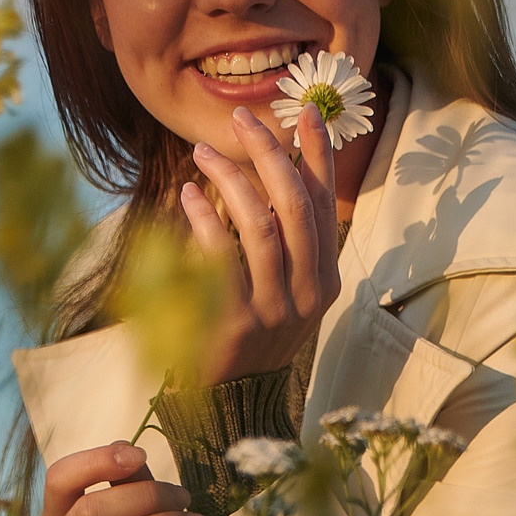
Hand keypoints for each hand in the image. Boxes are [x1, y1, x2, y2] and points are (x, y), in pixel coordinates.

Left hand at [179, 103, 340, 386]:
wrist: (233, 403)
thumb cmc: (253, 335)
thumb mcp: (287, 292)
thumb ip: (289, 244)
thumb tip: (278, 172)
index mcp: (327, 280)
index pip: (325, 204)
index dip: (318, 156)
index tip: (306, 113)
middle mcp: (309, 293)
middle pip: (295, 205)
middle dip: (270, 153)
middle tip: (242, 120)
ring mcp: (275, 309)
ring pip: (261, 225)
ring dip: (231, 178)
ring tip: (202, 152)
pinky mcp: (238, 322)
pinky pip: (222, 256)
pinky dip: (205, 218)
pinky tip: (189, 195)